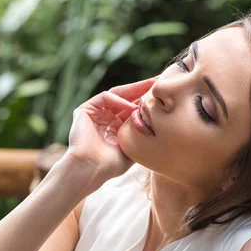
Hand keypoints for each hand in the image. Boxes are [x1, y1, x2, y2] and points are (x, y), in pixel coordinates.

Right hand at [63, 77, 156, 191]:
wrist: (90, 170)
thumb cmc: (110, 165)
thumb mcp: (133, 148)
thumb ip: (142, 136)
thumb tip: (163, 128)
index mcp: (116, 125)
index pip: (133, 107)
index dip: (148, 100)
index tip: (165, 94)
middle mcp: (105, 116)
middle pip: (127, 97)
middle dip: (143, 89)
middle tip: (160, 80)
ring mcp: (95, 112)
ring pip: (117, 94)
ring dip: (134, 89)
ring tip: (151, 86)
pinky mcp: (85, 110)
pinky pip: (104, 98)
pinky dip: (118, 99)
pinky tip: (132, 106)